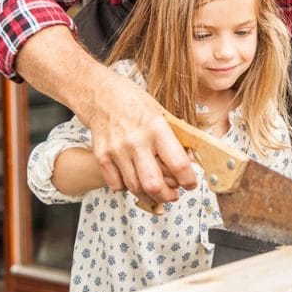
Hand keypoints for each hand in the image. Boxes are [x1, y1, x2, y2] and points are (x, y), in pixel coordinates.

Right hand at [85, 73, 197, 203]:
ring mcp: (116, 150)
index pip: (178, 163)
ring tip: (157, 192)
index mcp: (156, 127)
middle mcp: (136, 141)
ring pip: (136, 188)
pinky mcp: (101, 157)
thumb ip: (174, 137)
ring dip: (150, 195)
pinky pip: (116, 185)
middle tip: (174, 195)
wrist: (100, 95)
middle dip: (168, 196)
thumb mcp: (161, 113)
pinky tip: (135, 181)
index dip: (188, 179)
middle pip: (154, 184)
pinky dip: (128, 188)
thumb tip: (190, 161)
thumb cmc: (134, 103)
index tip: (191, 183)